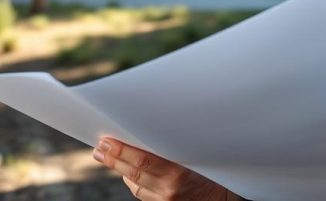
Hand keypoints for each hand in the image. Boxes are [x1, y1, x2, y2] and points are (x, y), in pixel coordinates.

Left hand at [93, 137, 239, 200]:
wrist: (227, 198)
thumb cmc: (215, 169)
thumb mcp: (196, 153)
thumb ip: (170, 146)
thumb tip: (143, 132)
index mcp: (179, 172)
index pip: (141, 160)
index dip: (120, 151)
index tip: (105, 141)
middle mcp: (169, 189)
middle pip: (131, 173)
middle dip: (112, 159)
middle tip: (98, 148)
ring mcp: (165, 200)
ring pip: (134, 184)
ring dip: (121, 169)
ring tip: (109, 155)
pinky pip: (142, 194)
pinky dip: (134, 182)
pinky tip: (130, 172)